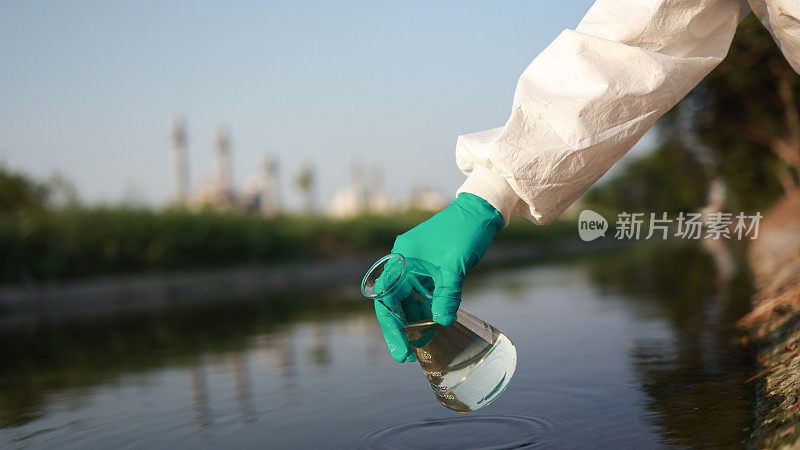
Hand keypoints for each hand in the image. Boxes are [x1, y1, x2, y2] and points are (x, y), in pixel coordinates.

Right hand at [375, 193, 504, 361]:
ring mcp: (415, 265)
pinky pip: (420, 293)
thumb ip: (447, 295)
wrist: (482, 210)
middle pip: (393, 302)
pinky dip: (424, 310)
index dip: (391, 327)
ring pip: (406, 299)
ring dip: (412, 321)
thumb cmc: (465, 232)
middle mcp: (403, 261)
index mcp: (401, 258)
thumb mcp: (455, 266)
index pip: (386, 298)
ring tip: (419, 346)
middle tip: (407, 356)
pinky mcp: (428, 267)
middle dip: (399, 329)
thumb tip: (442, 323)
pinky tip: (430, 326)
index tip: (400, 351)